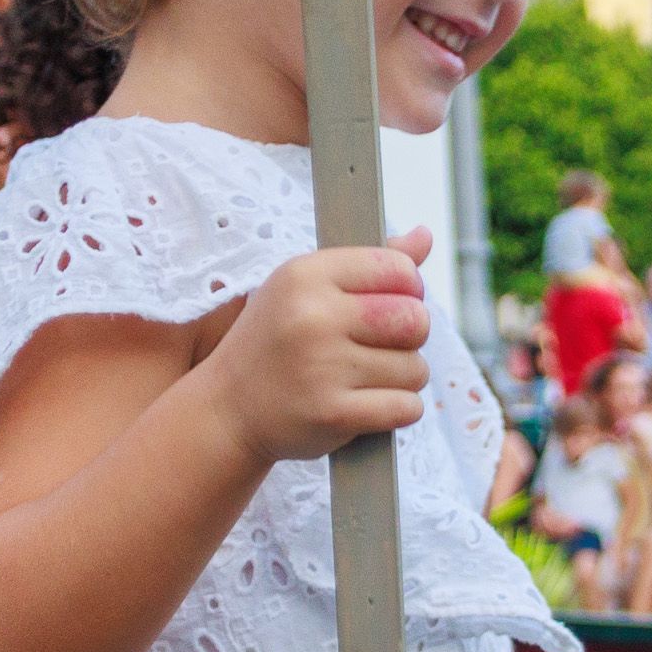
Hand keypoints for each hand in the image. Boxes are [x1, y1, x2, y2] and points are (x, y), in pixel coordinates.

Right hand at [205, 228, 434, 462]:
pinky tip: (368, 404)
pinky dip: (399, 410)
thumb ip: (369, 265)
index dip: (408, 290)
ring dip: (403, 378)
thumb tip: (425, 237)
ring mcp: (323, 367)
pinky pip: (407, 407)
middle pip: (415, 319)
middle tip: (382, 346)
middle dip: (410, 337)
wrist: (227, 410)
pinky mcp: (334, 414)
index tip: (390, 305)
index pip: (399, 269)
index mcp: (307, 275)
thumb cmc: (276, 343)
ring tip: (366, 378)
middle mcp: (314, 316)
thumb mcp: (306, 289)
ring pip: (416, 368)